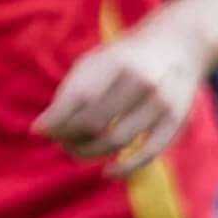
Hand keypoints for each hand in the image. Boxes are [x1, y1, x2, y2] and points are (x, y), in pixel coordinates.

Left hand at [36, 16, 209, 173]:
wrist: (178, 45)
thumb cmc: (123, 61)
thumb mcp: (94, 64)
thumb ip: (68, 95)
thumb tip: (38, 131)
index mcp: (115, 63)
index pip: (77, 99)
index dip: (55, 121)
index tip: (40, 131)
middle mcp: (140, 81)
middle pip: (93, 123)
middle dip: (70, 138)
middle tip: (62, 142)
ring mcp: (161, 102)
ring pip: (116, 141)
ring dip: (90, 153)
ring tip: (79, 150)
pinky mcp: (176, 121)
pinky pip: (148, 154)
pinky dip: (124, 168)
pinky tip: (107, 172)